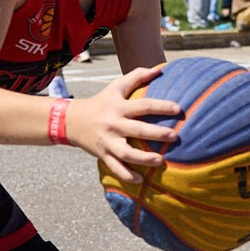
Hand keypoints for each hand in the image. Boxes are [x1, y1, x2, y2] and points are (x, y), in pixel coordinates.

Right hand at [65, 65, 183, 182]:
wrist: (71, 120)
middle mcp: (113, 124)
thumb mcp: (115, 87)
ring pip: (126, 152)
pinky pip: (115, 167)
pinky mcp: (103, 155)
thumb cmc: (101, 102)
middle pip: (137, 130)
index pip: (143, 106)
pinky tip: (141, 180)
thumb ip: (137, 76)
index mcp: (119, 107)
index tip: (178, 109)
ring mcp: (107, 142)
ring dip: (143, 158)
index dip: (160, 106)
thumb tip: (159, 69)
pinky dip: (127, 175)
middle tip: (175, 136)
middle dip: (156, 133)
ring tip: (160, 161)